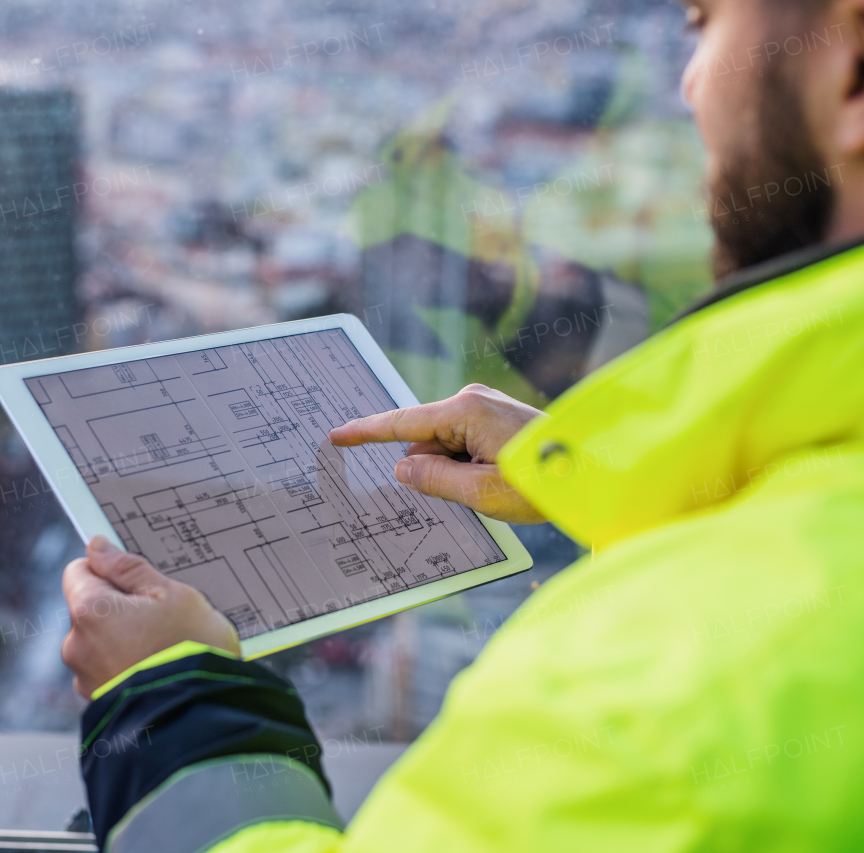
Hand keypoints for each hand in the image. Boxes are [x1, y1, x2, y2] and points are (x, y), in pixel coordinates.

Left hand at [61, 536, 240, 697]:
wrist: (201, 718)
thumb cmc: (192, 651)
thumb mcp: (172, 595)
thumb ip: (129, 568)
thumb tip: (97, 547)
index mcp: (89, 611)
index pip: (78, 570)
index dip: (108, 571)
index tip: (136, 581)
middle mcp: (76, 645)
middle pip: (88, 607)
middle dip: (118, 608)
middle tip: (159, 618)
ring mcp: (84, 678)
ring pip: (98, 640)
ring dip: (122, 639)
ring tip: (162, 649)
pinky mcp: (97, 702)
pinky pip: (106, 669)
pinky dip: (125, 666)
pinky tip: (155, 670)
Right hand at [328, 384, 547, 524]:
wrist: (596, 471)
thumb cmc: (543, 482)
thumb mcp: (480, 491)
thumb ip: (433, 479)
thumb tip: (404, 466)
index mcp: (465, 411)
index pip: (400, 422)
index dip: (366, 433)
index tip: (336, 436)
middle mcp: (473, 399)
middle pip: (425, 440)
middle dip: (435, 469)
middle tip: (475, 490)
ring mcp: (486, 405)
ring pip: (445, 445)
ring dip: (457, 470)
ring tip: (497, 484)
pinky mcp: (496, 416)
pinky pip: (463, 443)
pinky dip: (469, 464)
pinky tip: (497, 477)